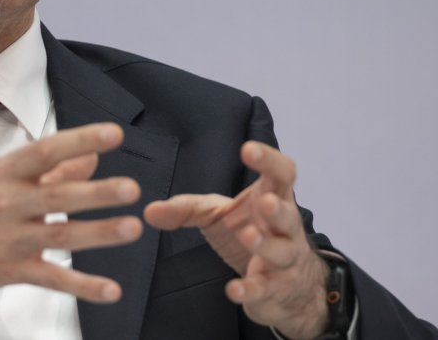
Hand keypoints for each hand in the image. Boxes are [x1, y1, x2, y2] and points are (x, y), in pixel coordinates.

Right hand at [0, 123, 143, 319]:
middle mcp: (6, 204)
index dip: (80, 140)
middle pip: (57, 196)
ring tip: (132, 228)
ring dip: (98, 234)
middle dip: (96, 192)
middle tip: (131, 188)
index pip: (45, 151)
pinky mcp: (8, 271)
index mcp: (3, 174)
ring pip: (60, 236)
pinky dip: (83, 286)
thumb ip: (50, 171)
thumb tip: (92, 157)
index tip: (113, 135)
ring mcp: (7, 240)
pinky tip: (111, 289)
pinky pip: (52, 280)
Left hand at [143, 142, 329, 339]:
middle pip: (289, 214)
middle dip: (277, 209)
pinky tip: (232, 289)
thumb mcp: (215, 214)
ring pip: (282, 252)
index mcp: (272, 198)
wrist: (282, 283)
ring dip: (265, 245)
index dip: (268, 159)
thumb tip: (148, 211)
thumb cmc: (249, 232)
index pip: (281, 173)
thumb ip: (184, 209)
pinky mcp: (275, 289)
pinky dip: (249, 289)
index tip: (247, 148)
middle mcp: (285, 227)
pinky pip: (264, 289)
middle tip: (263, 202)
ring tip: (247, 235)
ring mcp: (284, 260)